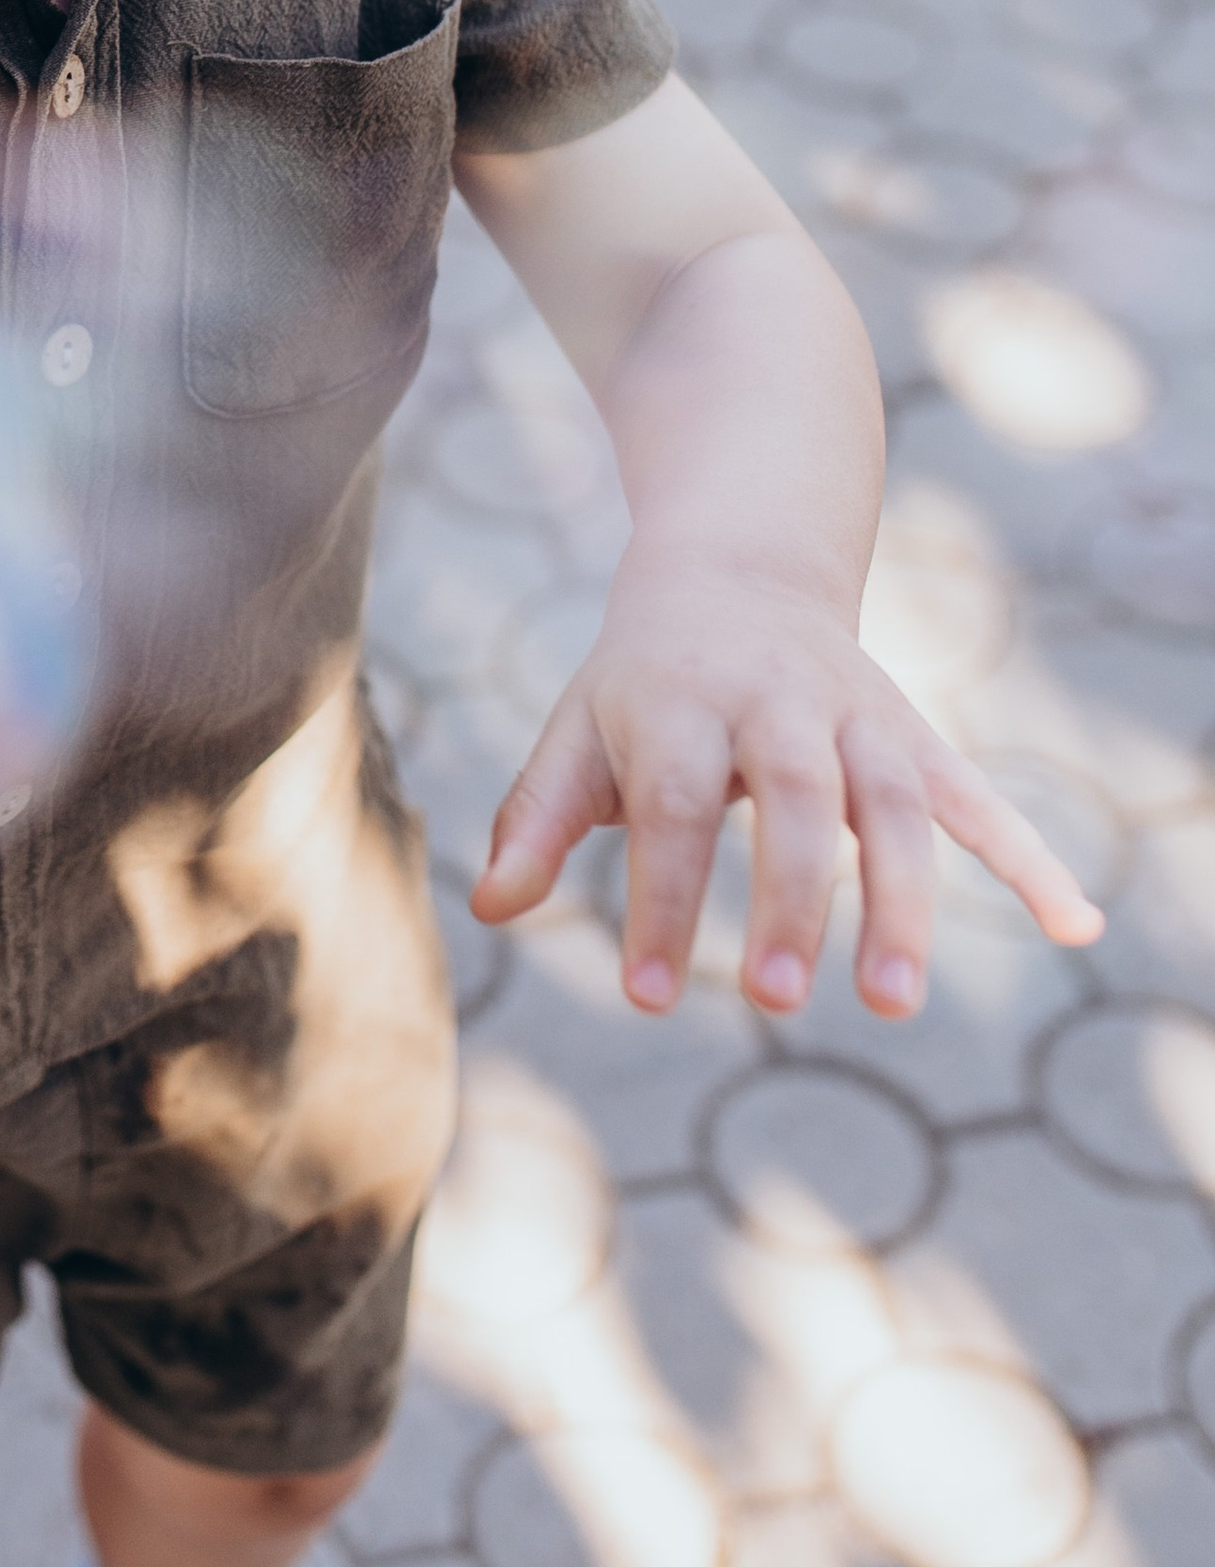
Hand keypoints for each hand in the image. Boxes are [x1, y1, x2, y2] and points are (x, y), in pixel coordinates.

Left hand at [469, 562, 1105, 1019]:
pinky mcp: (913, 737)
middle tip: (771, 1002)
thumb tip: (490, 908)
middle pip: (792, 798)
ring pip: (892, 804)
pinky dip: (1030, 858)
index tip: (645, 994)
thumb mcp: (579, 728)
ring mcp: (858, 717)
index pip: (671, 804)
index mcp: (681, 699)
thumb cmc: (645, 677)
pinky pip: (980, 797)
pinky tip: (1075, 925)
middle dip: (788, 898)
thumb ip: (535, 817)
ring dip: (900, 901)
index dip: (660, 897)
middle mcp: (778, 702)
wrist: (739, 565)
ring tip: (890, 1002)